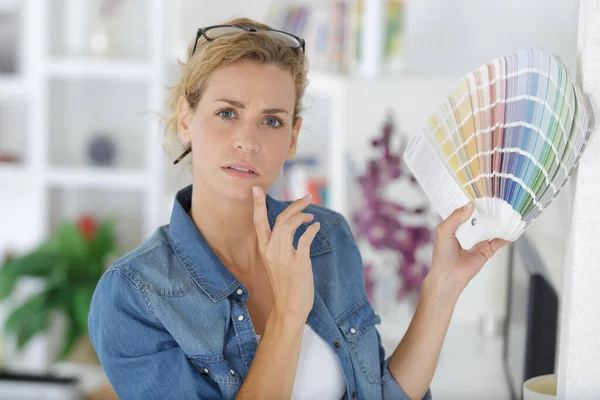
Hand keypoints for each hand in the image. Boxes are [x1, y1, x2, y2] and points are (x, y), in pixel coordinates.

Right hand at [252, 186, 320, 320]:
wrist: (289, 308)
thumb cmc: (285, 286)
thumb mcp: (276, 263)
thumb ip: (279, 245)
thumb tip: (290, 228)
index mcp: (265, 250)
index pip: (258, 222)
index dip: (257, 205)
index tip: (256, 189)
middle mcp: (272, 251)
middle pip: (280, 219)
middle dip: (294, 205)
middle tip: (306, 197)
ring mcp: (284, 257)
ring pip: (289, 226)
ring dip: (303, 216)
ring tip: (311, 216)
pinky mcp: (298, 263)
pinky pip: (304, 239)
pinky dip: (311, 229)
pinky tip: (316, 227)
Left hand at [429, 203, 509, 294]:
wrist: (449, 275)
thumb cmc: (442, 254)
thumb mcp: (443, 231)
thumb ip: (455, 217)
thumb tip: (469, 206)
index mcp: (457, 224)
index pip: (466, 209)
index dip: (473, 201)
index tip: (481, 189)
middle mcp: (469, 230)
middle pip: (481, 216)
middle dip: (488, 208)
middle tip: (498, 196)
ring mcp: (479, 239)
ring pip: (491, 227)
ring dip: (498, 220)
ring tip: (507, 209)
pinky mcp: (487, 249)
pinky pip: (499, 241)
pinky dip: (506, 235)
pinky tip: (512, 228)